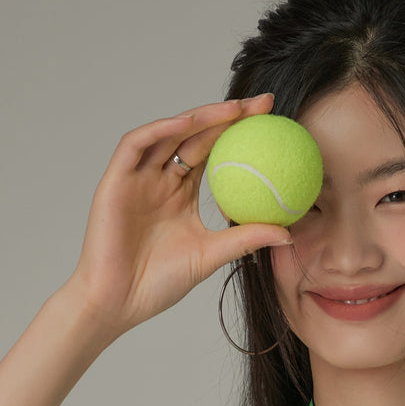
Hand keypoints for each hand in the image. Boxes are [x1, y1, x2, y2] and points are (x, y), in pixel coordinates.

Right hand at [63, 94, 291, 338]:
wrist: (118, 301)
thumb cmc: (159, 283)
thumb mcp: (211, 255)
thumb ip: (245, 239)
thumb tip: (287, 233)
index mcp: (182, 194)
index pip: (215, 154)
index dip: (241, 135)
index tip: (273, 123)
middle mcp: (160, 179)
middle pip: (196, 137)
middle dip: (228, 116)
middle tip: (262, 104)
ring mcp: (138, 177)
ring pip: (170, 134)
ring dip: (200, 117)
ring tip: (233, 109)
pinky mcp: (116, 179)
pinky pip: (136, 144)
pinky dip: (161, 129)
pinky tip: (188, 122)